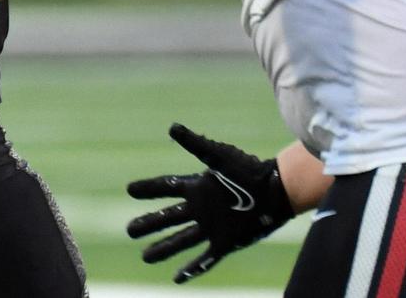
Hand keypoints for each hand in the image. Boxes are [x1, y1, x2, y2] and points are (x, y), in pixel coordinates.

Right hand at [126, 123, 293, 283]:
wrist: (276, 191)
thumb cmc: (249, 169)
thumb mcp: (219, 155)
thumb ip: (196, 144)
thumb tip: (172, 127)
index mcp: (198, 186)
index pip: (166, 188)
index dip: (148, 189)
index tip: (130, 189)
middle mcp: (201, 208)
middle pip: (168, 217)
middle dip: (149, 223)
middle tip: (130, 229)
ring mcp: (212, 227)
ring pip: (180, 240)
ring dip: (162, 248)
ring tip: (145, 256)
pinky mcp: (225, 243)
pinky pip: (204, 259)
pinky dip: (191, 269)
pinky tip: (177, 278)